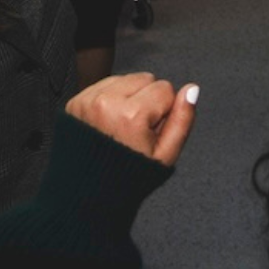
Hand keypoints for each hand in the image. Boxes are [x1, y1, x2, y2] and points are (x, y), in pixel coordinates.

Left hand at [66, 72, 198, 167]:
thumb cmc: (128, 176)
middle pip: (145, 78)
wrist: (89, 190)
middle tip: (137, 130)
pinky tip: (109, 122)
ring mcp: (88, 100)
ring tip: (122, 126)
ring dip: (129, 97)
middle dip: (147, 100)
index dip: (165, 112)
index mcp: (131, 114)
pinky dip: (111, 98)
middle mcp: (107, 102)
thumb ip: (183, 120)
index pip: (165, 88)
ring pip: (125, 79)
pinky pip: (105, 84)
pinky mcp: (76, 101)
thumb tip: (191, 90)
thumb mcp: (165, 155)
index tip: (152, 130)